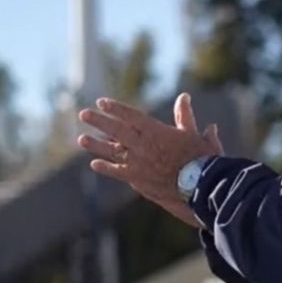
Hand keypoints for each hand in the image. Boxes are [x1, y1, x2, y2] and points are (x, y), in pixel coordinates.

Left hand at [77, 93, 222, 224]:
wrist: (199, 185)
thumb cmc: (200, 158)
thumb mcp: (193, 133)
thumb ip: (184, 115)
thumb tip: (184, 97)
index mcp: (156, 131)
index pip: (131, 116)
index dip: (115, 108)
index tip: (102, 102)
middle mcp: (143, 145)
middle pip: (116, 130)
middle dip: (99, 121)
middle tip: (83, 114)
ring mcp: (138, 162)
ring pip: (112, 151)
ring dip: (95, 144)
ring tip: (82, 139)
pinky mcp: (137, 179)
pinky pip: (117, 172)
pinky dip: (106, 168)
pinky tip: (94, 164)